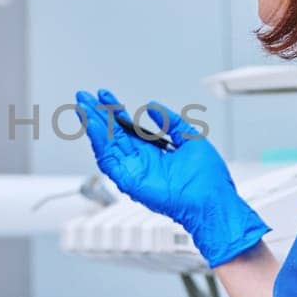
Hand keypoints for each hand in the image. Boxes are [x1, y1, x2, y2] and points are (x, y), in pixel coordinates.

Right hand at [75, 88, 268, 268]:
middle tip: (84, 97)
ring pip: (106, 146)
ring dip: (93, 126)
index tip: (104, 95)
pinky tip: (94, 127)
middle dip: (97, 115)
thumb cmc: (208, 179)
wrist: (212, 200)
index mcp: (153, 152)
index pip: (127, 128)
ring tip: (84, 108)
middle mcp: (140, 161)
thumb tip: (153, 107)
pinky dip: (100, 143)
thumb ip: (171, 122)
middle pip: (112, 135)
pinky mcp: (129, 182)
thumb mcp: (190, 138)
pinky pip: (109, 161)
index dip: (114, 111)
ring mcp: (133, 172)